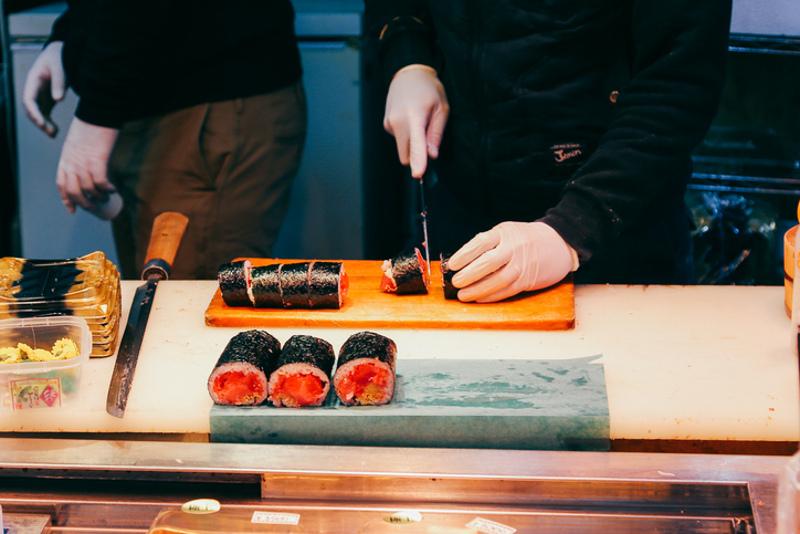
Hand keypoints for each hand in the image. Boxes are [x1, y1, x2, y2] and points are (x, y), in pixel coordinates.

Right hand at [22, 41, 65, 136]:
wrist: (61, 55)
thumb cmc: (60, 58)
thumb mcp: (60, 66)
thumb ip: (59, 82)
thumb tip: (58, 99)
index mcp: (33, 80)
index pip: (28, 98)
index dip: (33, 111)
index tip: (41, 122)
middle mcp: (34, 89)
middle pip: (31, 109)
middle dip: (38, 121)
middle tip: (50, 132)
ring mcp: (40, 96)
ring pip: (37, 114)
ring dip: (43, 125)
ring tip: (53, 134)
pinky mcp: (47, 100)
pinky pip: (45, 114)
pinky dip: (48, 123)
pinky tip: (55, 132)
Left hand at [56, 118, 118, 213]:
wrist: (97, 112)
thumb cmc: (90, 125)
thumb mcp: (76, 142)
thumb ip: (78, 156)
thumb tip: (86, 169)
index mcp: (65, 159)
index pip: (61, 184)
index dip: (66, 200)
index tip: (73, 209)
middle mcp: (72, 162)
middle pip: (74, 191)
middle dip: (84, 203)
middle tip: (95, 207)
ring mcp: (84, 162)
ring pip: (87, 189)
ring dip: (98, 197)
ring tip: (106, 197)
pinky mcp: (97, 159)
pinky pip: (100, 181)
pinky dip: (107, 188)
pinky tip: (113, 189)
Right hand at [383, 64, 448, 177]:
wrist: (408, 73)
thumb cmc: (429, 90)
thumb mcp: (441, 109)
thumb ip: (436, 133)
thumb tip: (432, 155)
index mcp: (415, 116)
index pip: (416, 144)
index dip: (418, 161)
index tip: (418, 174)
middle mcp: (398, 121)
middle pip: (406, 155)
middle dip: (417, 155)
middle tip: (428, 135)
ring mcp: (389, 123)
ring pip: (403, 148)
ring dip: (412, 142)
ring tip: (419, 119)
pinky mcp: (386, 124)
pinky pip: (399, 139)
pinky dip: (406, 134)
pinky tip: (410, 117)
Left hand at [448, 222, 575, 302]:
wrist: (559, 243)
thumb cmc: (526, 238)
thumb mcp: (507, 232)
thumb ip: (488, 244)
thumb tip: (461, 262)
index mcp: (504, 233)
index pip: (480, 243)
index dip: (464, 254)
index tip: (452, 264)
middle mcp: (513, 248)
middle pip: (488, 263)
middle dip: (469, 274)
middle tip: (455, 282)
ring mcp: (522, 265)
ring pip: (497, 280)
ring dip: (478, 290)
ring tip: (463, 295)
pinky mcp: (528, 280)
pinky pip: (507, 290)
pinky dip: (491, 296)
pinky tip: (479, 298)